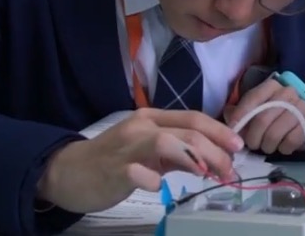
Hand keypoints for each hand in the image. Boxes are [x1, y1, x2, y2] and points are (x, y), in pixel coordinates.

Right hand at [37, 108, 242, 214]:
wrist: (66, 171)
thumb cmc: (112, 160)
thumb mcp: (147, 150)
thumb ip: (177, 152)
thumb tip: (212, 160)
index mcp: (151, 118)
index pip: (193, 118)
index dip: (220, 131)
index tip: (238, 147)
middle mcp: (141, 127)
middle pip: (187, 131)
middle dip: (216, 150)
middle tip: (229, 170)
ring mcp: (126, 148)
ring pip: (166, 142)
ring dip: (193, 158)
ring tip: (208, 174)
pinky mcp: (113, 170)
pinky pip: (136, 172)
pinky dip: (152, 179)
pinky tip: (160, 187)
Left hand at [224, 78, 304, 154]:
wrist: (304, 117)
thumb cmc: (275, 113)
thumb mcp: (257, 108)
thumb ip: (240, 112)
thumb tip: (229, 119)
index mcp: (272, 86)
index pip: (253, 98)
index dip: (240, 116)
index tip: (233, 130)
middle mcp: (288, 92)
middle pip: (262, 119)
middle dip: (252, 137)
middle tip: (252, 145)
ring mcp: (302, 106)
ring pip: (275, 133)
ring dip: (267, 146)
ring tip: (267, 146)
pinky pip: (290, 141)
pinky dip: (283, 148)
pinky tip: (282, 146)